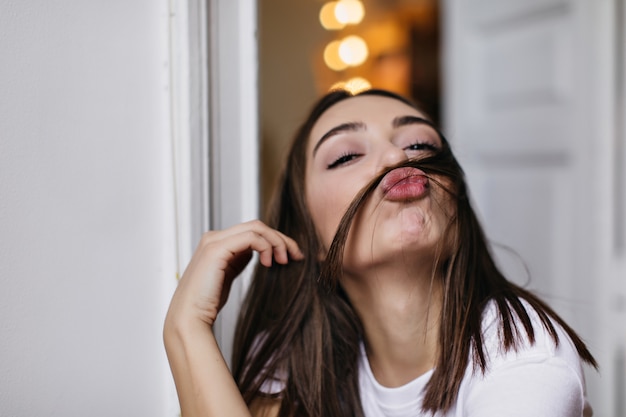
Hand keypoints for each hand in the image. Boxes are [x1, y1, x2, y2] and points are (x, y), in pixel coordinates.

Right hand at [166, 220, 303, 327]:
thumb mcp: (227, 276)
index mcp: (216, 242)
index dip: (275, 240)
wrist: (189, 318)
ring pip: (256, 228)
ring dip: (277, 241)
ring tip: (285, 260)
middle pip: (257, 226)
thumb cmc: (207, 303)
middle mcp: (213, 237)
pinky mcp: (217, 249)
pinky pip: (251, 237)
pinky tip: (270, 263)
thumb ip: (238, 260)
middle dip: (281, 238)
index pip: (252, 231)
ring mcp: (214, 241)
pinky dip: (266, 246)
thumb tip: (257, 252)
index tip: (292, 256)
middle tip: (296, 255)